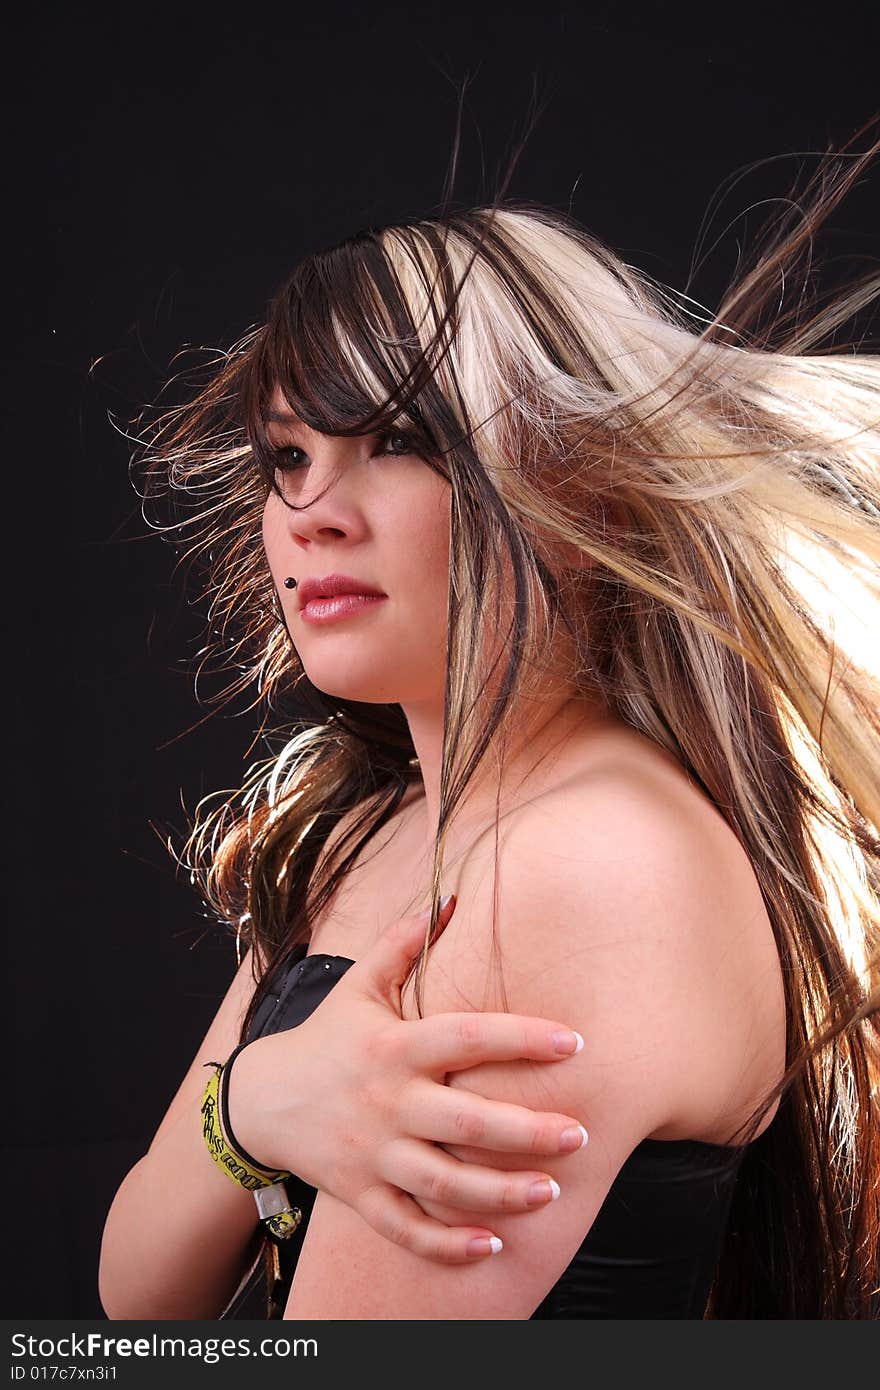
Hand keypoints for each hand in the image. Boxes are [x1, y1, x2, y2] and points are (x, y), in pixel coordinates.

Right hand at [227, 895, 589, 1263]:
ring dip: (501, 1192)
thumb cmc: (327, 1038)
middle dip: (527, 1132)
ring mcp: (373, 1154)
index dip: (523, 1038)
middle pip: (465, 1122)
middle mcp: (387, 1102)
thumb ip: (403, 943)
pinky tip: (492, 1244)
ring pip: (444, 1183)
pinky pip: (406, 1228)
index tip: (575, 1042)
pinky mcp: (361, 1195)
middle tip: (581, 1134)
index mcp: (394, 1047)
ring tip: (552, 1191)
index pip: (467, 1037)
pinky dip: (447, 1244)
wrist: (261, 1101)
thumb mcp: (359, 985)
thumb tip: (450, 897)